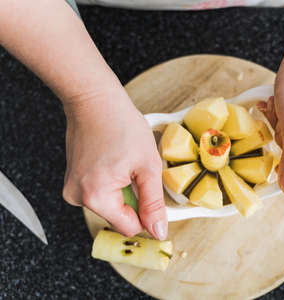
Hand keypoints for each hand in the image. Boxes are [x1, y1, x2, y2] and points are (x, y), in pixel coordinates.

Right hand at [62, 89, 166, 238]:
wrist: (95, 100)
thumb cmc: (121, 125)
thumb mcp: (148, 166)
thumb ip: (153, 203)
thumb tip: (158, 231)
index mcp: (96, 196)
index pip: (129, 227)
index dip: (147, 215)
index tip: (154, 198)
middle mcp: (77, 196)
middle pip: (118, 216)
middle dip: (134, 198)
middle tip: (138, 171)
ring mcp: (72, 188)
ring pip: (110, 204)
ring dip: (123, 190)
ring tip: (124, 163)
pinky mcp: (72, 180)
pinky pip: (100, 192)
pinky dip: (112, 183)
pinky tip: (114, 161)